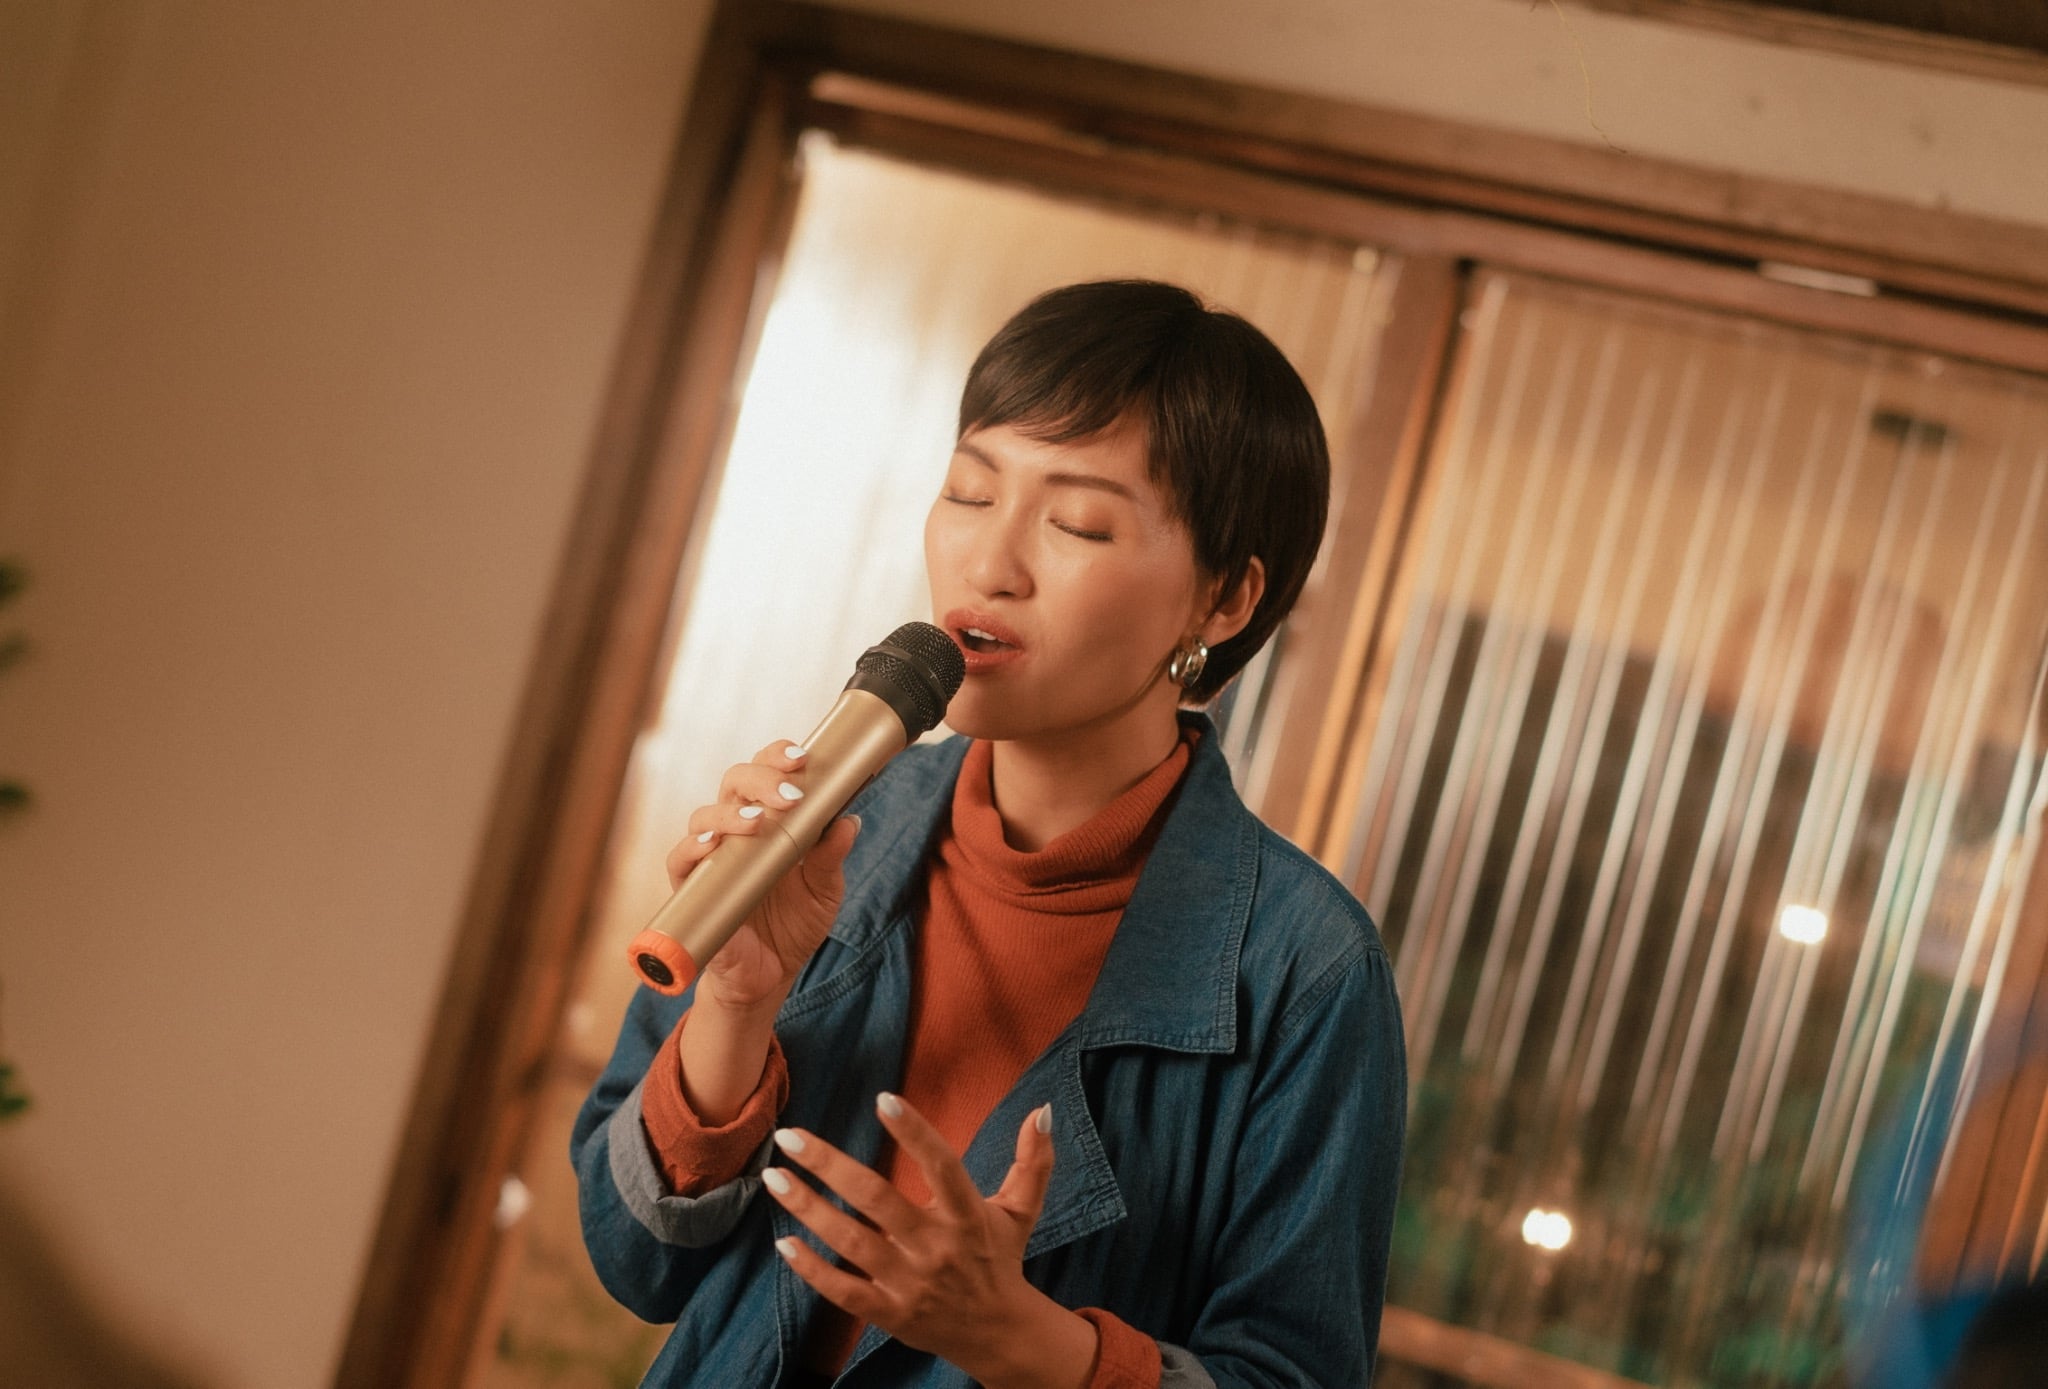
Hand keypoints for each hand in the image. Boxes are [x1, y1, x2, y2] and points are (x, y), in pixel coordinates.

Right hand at [661, 739, 857, 1012]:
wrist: (768, 978)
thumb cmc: (794, 926)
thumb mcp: (824, 891)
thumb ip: (831, 855)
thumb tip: (848, 819)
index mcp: (771, 821)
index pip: (767, 772)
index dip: (778, 756)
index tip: (804, 758)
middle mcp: (737, 831)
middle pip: (735, 782)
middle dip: (761, 778)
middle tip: (790, 793)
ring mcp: (712, 858)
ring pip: (706, 815)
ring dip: (731, 812)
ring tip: (759, 821)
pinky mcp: (692, 890)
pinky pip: (680, 860)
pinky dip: (693, 847)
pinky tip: (713, 845)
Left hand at [762, 1094, 1096, 1388]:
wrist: (998, 1335)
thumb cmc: (1002, 1260)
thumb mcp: (1021, 1210)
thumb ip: (1033, 1160)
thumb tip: (1042, 1109)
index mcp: (968, 1216)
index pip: (942, 1166)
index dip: (915, 1133)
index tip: (883, 1099)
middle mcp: (936, 1247)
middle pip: (878, 1201)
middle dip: (830, 1165)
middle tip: (790, 1136)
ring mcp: (910, 1282)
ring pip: (851, 1242)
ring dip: (809, 1209)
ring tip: (774, 1177)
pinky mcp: (889, 1313)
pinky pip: (844, 1291)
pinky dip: (812, 1270)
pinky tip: (783, 1242)